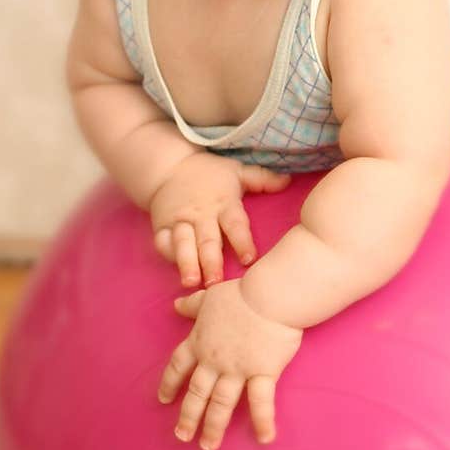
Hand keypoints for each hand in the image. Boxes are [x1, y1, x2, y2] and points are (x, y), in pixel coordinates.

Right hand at [148, 154, 291, 289]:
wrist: (169, 166)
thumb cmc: (209, 174)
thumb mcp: (236, 171)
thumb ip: (261, 179)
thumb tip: (288, 180)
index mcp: (223, 203)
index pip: (234, 224)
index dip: (242, 241)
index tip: (248, 259)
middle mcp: (202, 214)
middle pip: (207, 240)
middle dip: (211, 261)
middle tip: (216, 283)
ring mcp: (180, 221)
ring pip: (183, 244)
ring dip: (187, 263)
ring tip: (191, 282)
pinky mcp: (161, 226)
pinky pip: (162, 241)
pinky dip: (167, 254)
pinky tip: (172, 269)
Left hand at [158, 278, 302, 449]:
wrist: (269, 296)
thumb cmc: (242, 293)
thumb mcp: (210, 297)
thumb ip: (192, 305)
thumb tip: (176, 305)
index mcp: (200, 341)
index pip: (178, 366)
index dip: (169, 383)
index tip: (163, 399)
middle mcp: (214, 360)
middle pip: (197, 392)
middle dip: (188, 416)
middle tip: (181, 436)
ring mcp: (238, 369)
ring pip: (221, 403)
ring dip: (213, 427)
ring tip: (207, 447)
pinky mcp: (263, 372)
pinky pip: (261, 402)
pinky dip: (262, 421)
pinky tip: (264, 439)